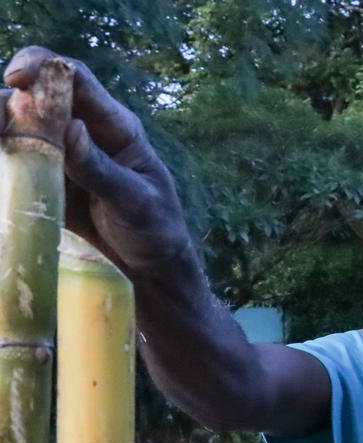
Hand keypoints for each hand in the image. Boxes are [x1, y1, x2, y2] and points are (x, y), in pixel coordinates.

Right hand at [1, 46, 191, 273]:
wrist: (151, 265)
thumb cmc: (156, 228)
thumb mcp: (135, 201)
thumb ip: (101, 169)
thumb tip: (71, 128)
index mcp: (115, 127)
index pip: (77, 80)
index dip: (44, 67)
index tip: (15, 77)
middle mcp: (84, 132)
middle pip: (37, 98)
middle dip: (8, 101)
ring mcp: (62, 156)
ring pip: (20, 127)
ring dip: (0, 128)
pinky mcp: (46, 181)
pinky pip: (16, 161)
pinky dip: (2, 157)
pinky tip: (1, 168)